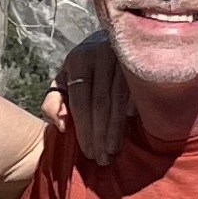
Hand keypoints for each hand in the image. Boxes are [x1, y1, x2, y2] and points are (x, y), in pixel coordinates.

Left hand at [41, 31, 132, 164]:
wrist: (112, 39)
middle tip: (102, 159)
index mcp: (79, 60)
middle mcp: (101, 55)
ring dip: (117, 129)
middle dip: (101, 134)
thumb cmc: (84, 69)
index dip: (84, 128)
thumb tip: (61, 125)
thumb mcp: (63, 81)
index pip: (81, 100)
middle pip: (101, 102)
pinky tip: (133, 128)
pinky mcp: (144, 60)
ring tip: (113, 152)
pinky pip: (140, 91)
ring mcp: (124, 57)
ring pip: (120, 99)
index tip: (88, 152)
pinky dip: (136, 110)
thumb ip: (53, 102)